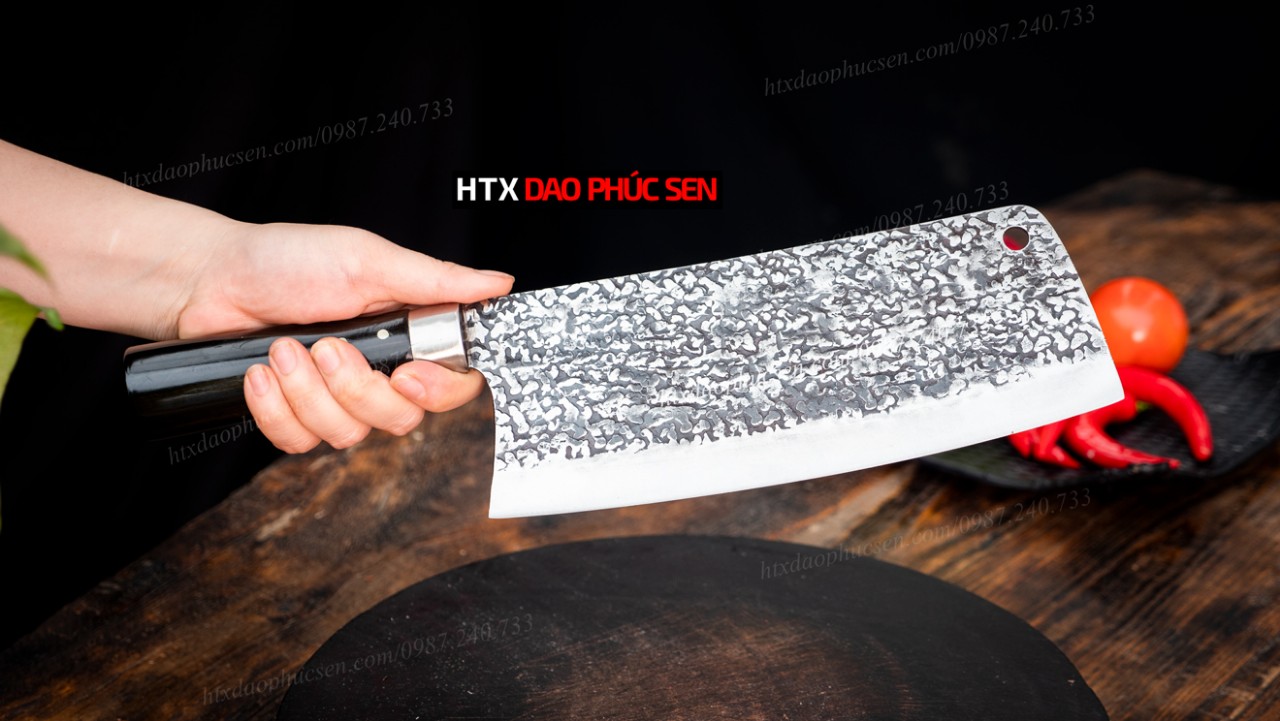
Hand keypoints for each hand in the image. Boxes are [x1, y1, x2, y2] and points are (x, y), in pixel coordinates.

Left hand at [179, 222, 512, 452]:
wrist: (210, 279)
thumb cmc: (288, 260)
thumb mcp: (368, 260)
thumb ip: (437, 281)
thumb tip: (499, 284)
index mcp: (408, 334)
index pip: (453, 385)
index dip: (438, 393)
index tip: (406, 377)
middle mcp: (380, 373)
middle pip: (400, 420)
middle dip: (354, 388)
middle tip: (325, 346)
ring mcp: (338, 401)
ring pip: (349, 435)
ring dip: (306, 393)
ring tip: (282, 349)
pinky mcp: (296, 418)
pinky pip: (300, 443)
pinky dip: (275, 410)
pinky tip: (259, 374)